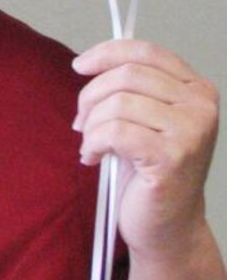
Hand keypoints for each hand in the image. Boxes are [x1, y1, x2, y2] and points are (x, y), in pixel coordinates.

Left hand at [72, 40, 219, 256]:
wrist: (168, 227)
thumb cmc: (151, 173)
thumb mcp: (145, 120)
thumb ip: (132, 89)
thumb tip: (91, 63)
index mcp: (198, 89)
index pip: (146, 52)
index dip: (106, 53)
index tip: (79, 66)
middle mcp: (201, 106)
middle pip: (127, 75)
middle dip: (91, 96)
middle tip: (80, 122)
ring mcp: (191, 131)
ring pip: (118, 103)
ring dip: (91, 125)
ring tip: (91, 146)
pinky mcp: (173, 157)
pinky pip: (114, 131)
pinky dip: (93, 142)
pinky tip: (93, 157)